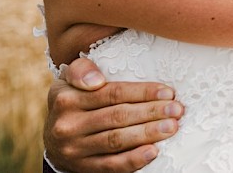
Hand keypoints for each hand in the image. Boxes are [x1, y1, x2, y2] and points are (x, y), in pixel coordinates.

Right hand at [45, 58, 182, 171]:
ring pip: (116, 140)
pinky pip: (111, 165)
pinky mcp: (82, 168)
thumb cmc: (72, 101)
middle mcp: (68, 124)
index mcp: (66, 98)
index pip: (111, 94)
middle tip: (177, 110)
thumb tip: (97, 80)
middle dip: (152, 112)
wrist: (54, 139)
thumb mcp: (69, 80)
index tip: (168, 92)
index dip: (142, 92)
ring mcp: (74, 149)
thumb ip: (81, 70)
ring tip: (172, 127)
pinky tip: (153, 152)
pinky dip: (133, 159)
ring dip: (148, 133)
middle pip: (117, 116)